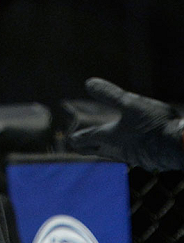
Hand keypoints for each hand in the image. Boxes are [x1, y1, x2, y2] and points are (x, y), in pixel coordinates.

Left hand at [67, 77, 183, 172]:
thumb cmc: (153, 124)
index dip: (78, 138)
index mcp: (110, 136)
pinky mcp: (147, 159)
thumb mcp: (130, 103)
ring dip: (103, 150)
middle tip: (75, 147)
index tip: (69, 140)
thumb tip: (88, 83)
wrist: (179, 146)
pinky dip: (122, 151)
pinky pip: (129, 155)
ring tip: (99, 147)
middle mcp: (118, 150)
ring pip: (113, 154)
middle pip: (97, 149)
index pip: (87, 138)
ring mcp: (133, 156)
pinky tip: (129, 149)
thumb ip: (110, 95)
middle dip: (86, 147)